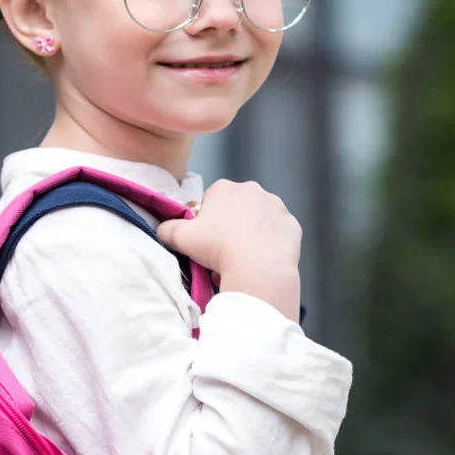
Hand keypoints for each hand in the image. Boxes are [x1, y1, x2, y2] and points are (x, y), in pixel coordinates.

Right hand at [157, 180, 301, 321]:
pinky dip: (269, 246)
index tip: (205, 240)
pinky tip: (260, 262)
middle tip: (221, 252)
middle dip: (228, 228)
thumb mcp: (179, 237)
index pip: (210, 201)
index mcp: (224, 188)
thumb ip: (167, 229)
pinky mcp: (292, 225)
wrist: (258, 267)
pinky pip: (276, 236)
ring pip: (257, 222)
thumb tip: (163, 230)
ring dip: (249, 237)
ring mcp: (276, 206)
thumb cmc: (216, 248)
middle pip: (235, 210)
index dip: (205, 223)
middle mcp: (252, 190)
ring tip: (240, 261)